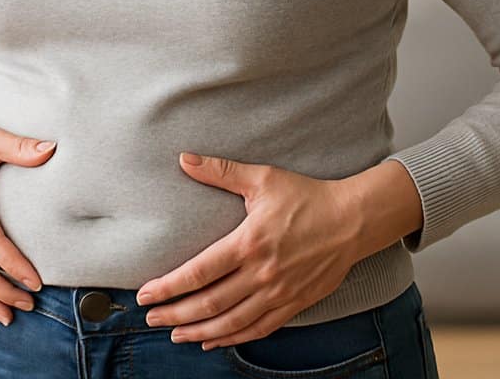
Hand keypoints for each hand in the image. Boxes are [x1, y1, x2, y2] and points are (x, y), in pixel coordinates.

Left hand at [133, 152, 371, 350]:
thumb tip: (184, 159)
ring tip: (176, 335)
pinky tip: (214, 341)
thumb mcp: (263, 178)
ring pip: (232, 322)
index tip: (146, 293)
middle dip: (176, 314)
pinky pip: (258, 329)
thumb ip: (221, 171)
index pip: (200, 272)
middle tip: (152, 318)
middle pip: (210, 303)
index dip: (169, 286)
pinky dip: (233, 338)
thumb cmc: (307, 197)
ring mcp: (279, 292)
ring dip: (200, 332)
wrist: (353, 220)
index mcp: (249, 243)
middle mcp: (262, 273)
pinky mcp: (294, 303)